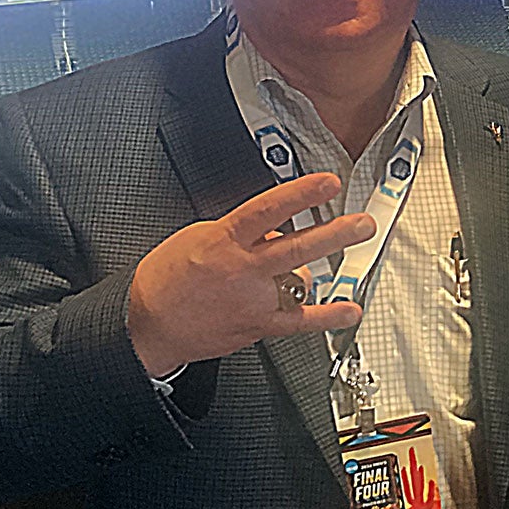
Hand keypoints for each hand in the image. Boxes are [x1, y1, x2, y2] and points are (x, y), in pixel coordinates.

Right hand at [127, 173, 374, 376]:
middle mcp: (241, 269)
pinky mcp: (256, 325)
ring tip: (354, 246)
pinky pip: (299, 321)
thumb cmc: (167, 279)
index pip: (268, 210)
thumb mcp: (197, 237)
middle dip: (334, 233)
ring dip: (327, 264)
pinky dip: (328, 316)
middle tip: (362, 223)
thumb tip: (275, 227)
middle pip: (296, 247)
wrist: (146, 325)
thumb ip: (241, 231)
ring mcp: (251, 299)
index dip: (300, 195)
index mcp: (223, 240)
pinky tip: (350, 310)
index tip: (328, 182)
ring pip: (301, 280)